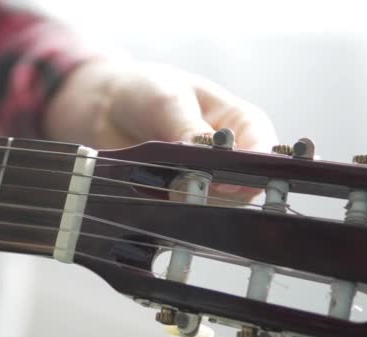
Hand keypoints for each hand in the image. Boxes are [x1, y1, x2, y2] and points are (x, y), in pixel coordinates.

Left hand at [45, 60, 277, 201]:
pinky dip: (170, 211)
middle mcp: (229, 157)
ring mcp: (203, 180)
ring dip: (190, 202)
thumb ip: (188, 130)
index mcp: (240, 124)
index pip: (262, 151)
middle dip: (217, 191)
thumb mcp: (168, 100)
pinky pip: (184, 215)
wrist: (104, 106)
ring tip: (163, 187)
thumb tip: (205, 164)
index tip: (230, 181)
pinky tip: (152, 198)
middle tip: (186, 186)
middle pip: (242, 188)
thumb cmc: (144, 90)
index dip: (252, 169)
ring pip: (214, 207)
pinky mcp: (178, 198)